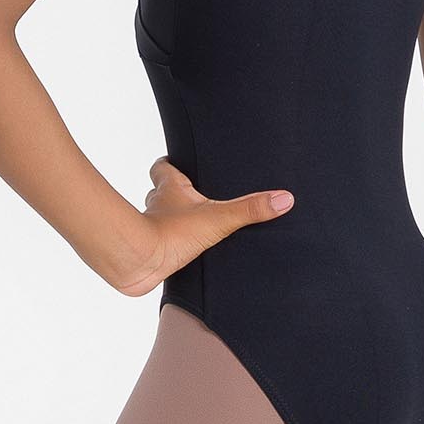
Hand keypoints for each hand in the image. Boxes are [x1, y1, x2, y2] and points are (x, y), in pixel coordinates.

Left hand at [116, 155, 294, 297]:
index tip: (179, 161)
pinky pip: (157, 243)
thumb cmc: (171, 234)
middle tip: (190, 194)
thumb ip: (250, 209)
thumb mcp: (219, 219)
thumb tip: (284, 198)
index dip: (169, 163)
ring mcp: (149, 227)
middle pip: (158, 190)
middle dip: (172, 192)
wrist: (139, 263)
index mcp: (170, 188)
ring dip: (168, 218)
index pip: (163, 166)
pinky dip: (166, 244)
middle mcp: (156, 204)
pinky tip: (181, 251)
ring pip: (156, 216)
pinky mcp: (148, 251)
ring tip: (188, 223)